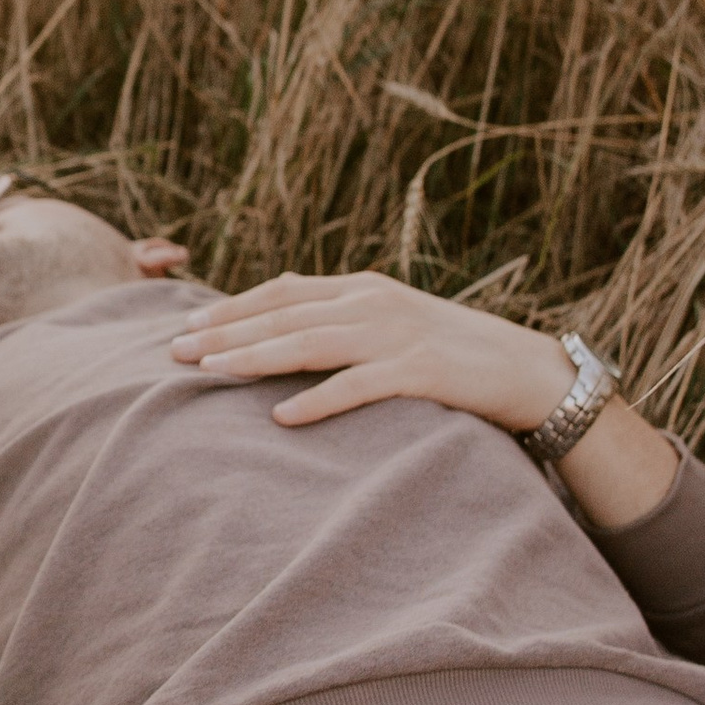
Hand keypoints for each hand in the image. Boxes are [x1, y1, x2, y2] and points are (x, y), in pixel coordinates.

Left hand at [171, 272, 679, 527]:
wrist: (529, 371)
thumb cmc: (454, 356)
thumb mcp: (393, 327)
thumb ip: (344, 324)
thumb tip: (284, 334)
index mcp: (364, 288)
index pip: (283, 291)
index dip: (233, 308)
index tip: (187, 325)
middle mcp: (374, 302)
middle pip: (284, 314)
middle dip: (226, 332)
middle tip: (176, 351)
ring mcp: (397, 334)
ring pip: (310, 342)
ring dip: (255, 357)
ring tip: (211, 373)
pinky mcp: (420, 370)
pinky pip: (358, 385)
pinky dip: (317, 399)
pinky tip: (281, 415)